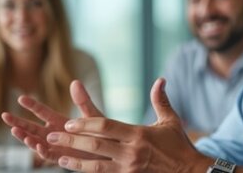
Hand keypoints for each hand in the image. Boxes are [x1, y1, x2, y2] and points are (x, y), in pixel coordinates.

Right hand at [2, 80, 109, 163]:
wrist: (112, 150)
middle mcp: (54, 133)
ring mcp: (57, 146)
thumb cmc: (102, 132)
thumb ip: (83, 101)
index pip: (41, 111)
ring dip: (25, 137)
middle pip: (32, 127)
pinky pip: (48, 155)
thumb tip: (75, 82)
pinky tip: (36, 145)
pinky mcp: (62, 158)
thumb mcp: (93, 115)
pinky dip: (41, 151)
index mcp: (60, 120)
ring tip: (15, 131)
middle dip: (18, 122)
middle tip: (4, 116)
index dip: (31, 105)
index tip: (20, 98)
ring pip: (36, 141)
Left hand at [46, 78, 210, 171]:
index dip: (85, 124)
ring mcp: (129, 169)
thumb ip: (160, 100)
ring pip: (96, 166)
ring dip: (75, 161)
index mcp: (138, 135)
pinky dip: (88, 172)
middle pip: (96, 145)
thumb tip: (161, 79)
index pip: (106, 127)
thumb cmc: (179, 145)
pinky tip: (75, 169)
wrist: (190, 172)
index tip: (69, 121)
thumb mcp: (170, 121)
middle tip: (52, 136)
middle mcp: (132, 152)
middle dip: (72, 140)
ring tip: (58, 157)